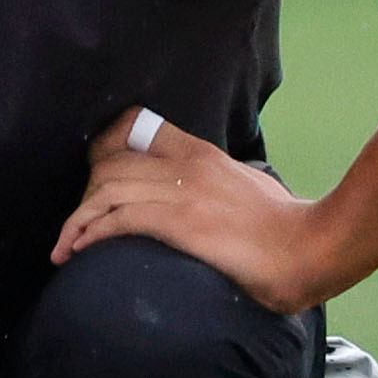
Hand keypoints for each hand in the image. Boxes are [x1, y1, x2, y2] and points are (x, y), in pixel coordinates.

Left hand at [57, 111, 325, 312]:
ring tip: (64, 248)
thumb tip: (198, 190)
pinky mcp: (183, 223)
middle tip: (76, 226)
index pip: (135, 126)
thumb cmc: (284, 225)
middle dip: (82, 196)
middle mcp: (186, 165)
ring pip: (106, 191)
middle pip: (109, 164)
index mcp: (200, 152)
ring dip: (76, 221)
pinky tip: (80, 250)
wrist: (312, 248)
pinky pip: (120, 219)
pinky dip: (91, 233)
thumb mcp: (246, 183)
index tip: (89, 178)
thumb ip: (214, 179)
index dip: (101, 149)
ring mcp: (183, 192)